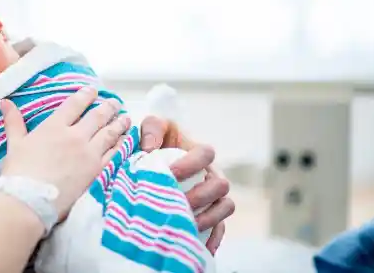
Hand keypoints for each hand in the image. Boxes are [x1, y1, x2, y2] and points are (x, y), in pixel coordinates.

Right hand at [0, 88, 130, 218]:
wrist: (30, 200)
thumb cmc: (19, 172)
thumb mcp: (14, 143)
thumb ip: (13, 121)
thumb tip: (4, 102)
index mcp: (54, 126)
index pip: (75, 104)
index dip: (86, 95)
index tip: (93, 91)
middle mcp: (75, 136)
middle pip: (97, 116)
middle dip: (108, 107)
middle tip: (115, 102)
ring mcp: (88, 153)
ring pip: (109, 133)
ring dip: (119, 124)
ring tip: (125, 118)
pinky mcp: (96, 170)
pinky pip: (114, 154)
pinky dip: (122, 145)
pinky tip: (126, 141)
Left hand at [140, 116, 234, 254]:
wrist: (150, 164)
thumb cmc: (154, 143)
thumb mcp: (151, 129)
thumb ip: (151, 130)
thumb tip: (149, 149)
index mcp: (198, 152)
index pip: (207, 153)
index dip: (192, 164)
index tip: (172, 173)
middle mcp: (211, 174)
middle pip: (221, 185)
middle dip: (201, 195)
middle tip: (179, 202)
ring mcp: (213, 196)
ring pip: (225, 207)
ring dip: (208, 217)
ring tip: (186, 224)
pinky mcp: (210, 216)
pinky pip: (220, 228)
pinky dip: (212, 237)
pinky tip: (196, 245)